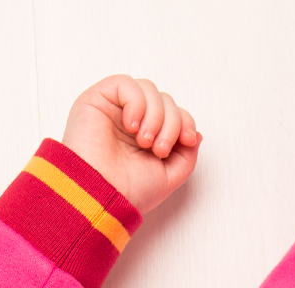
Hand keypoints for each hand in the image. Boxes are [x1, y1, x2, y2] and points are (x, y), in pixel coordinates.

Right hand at [61, 75, 199, 213]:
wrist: (101, 196)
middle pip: (164, 100)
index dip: (185, 121)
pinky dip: (136, 103)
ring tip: (144, 142)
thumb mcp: (169, 177)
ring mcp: (115, 109)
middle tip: (159, 149)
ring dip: (155, 116)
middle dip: (171, 123)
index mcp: (147, 138)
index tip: (187, 140)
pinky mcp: (98, 99)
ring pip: (149, 89)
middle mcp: (132, 121)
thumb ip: (187, 156)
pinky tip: (131, 127)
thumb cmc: (129, 192)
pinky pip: (127, 84)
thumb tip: (196, 133)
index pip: (174, 114)